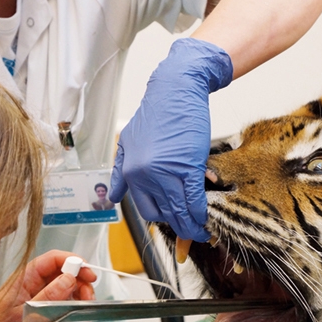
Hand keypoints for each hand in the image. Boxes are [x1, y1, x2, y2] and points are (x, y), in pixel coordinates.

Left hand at [0, 251, 96, 321]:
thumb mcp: (25, 310)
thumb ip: (48, 295)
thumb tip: (69, 278)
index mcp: (26, 276)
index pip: (54, 259)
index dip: (74, 262)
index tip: (88, 274)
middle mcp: (33, 283)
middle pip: (65, 274)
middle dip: (81, 286)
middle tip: (88, 299)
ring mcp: (39, 296)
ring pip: (67, 292)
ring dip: (78, 304)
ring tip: (82, 319)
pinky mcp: (42, 311)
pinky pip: (62, 308)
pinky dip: (71, 317)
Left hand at [109, 38, 232, 241]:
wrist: (175, 90)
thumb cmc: (156, 113)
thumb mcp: (128, 142)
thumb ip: (120, 172)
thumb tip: (115, 196)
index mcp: (130, 171)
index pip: (146, 209)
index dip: (162, 219)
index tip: (173, 223)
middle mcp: (146, 175)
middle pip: (164, 214)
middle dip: (178, 227)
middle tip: (190, 231)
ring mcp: (167, 172)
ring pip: (180, 211)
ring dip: (192, 226)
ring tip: (201, 231)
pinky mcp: (189, 167)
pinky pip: (194, 199)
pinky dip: (200, 213)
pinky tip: (205, 218)